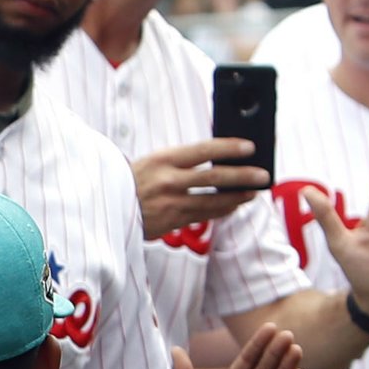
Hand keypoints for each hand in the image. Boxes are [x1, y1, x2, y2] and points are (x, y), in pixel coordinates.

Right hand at [134, 137, 269, 239]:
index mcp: (162, 159)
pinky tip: (234, 206)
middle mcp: (168, 180)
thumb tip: (216, 157)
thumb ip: (180, 161)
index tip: (249, 147)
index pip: (203, 149)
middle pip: (214, 177)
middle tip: (263, 175)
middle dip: (243, 176)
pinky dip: (222, 210)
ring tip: (255, 192)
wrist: (105, 207)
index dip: (229, 148)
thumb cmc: (132, 180)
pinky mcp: (171, 221)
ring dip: (238, 197)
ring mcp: (170, 203)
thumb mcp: (152, 162)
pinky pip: (203, 215)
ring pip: (213, 201)